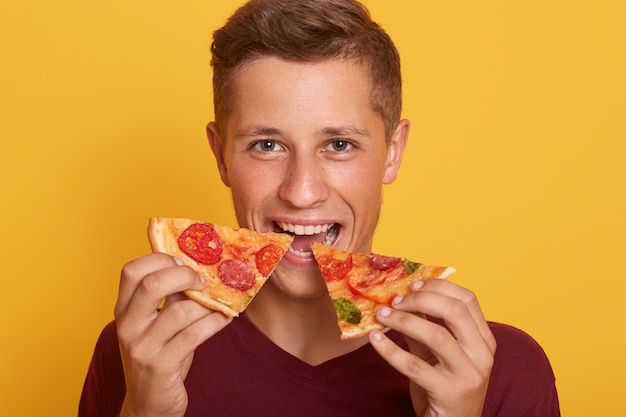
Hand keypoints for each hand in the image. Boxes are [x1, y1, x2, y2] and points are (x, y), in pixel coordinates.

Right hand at [114, 253, 231, 416]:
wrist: (149, 404)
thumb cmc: (159, 355)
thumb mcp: (156, 323)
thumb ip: (168, 296)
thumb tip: (195, 263)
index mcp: (123, 310)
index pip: (131, 271)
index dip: (159, 258)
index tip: (182, 261)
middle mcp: (128, 326)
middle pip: (152, 285)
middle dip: (184, 275)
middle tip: (202, 280)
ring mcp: (142, 347)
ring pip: (180, 311)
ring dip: (207, 304)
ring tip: (219, 303)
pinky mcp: (161, 366)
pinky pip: (195, 335)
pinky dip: (215, 322)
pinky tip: (225, 317)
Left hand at [369, 279, 495, 416]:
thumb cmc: (445, 387)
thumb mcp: (437, 353)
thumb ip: (424, 326)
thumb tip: (400, 298)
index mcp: (484, 340)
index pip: (468, 299)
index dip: (439, 286)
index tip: (413, 284)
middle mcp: (482, 355)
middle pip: (455, 311)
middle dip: (421, 299)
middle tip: (396, 300)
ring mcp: (468, 374)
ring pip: (437, 336)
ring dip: (403, 320)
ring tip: (381, 315)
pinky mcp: (449, 393)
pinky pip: (414, 366)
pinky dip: (390, 350)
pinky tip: (375, 339)